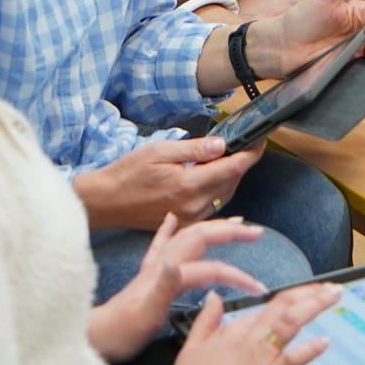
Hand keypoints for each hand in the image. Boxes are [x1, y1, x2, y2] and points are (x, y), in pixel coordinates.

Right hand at [73, 137, 260, 232]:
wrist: (105, 202)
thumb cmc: (128, 173)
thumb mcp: (160, 150)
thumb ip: (194, 149)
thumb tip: (222, 144)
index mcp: (189, 185)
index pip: (232, 168)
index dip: (250, 153)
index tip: (259, 141)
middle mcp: (194, 206)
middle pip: (232, 182)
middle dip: (240, 163)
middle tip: (241, 145)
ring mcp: (190, 217)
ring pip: (224, 195)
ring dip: (229, 177)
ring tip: (224, 159)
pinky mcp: (185, 223)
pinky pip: (212, 206)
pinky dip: (218, 190)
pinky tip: (211, 178)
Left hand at [88, 213, 264, 362]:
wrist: (94, 339)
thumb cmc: (121, 333)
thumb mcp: (145, 315)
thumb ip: (163, 286)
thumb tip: (178, 261)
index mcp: (168, 273)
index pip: (213, 268)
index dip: (238, 276)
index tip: (260, 289)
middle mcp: (163, 263)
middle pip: (201, 237)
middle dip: (230, 232)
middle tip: (257, 232)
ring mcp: (154, 266)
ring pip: (188, 236)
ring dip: (212, 226)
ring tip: (235, 220)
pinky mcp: (146, 273)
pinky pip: (161, 244)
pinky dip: (170, 228)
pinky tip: (172, 218)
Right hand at [134, 283, 341, 364]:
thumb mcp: (191, 346)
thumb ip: (206, 319)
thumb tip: (213, 297)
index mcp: (235, 330)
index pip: (271, 306)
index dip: (294, 297)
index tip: (309, 294)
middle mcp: (250, 338)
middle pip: (285, 306)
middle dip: (311, 293)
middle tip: (332, 288)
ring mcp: (261, 358)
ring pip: (291, 322)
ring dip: (314, 305)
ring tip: (333, 297)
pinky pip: (292, 360)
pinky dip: (309, 349)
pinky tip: (324, 342)